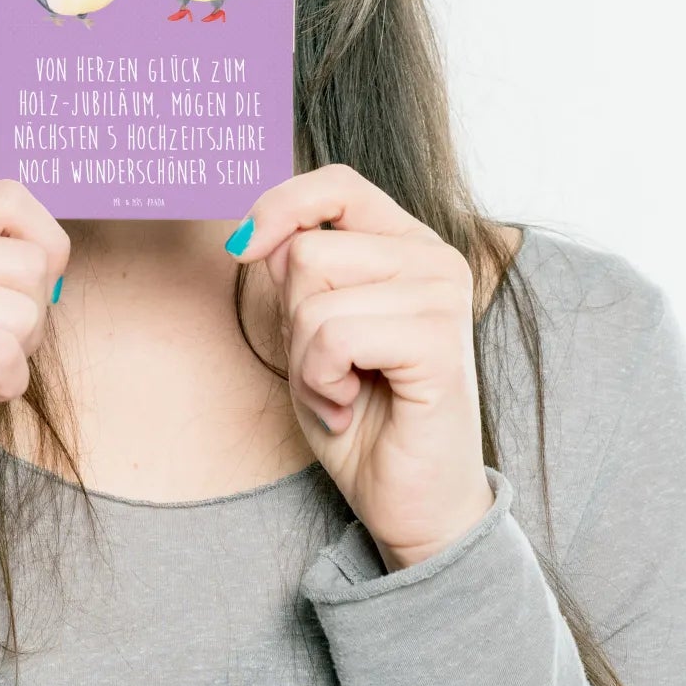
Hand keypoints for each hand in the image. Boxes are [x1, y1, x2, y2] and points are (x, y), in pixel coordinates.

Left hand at [231, 165, 492, 569]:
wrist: (407, 501)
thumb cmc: (359, 413)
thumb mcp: (308, 329)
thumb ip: (295, 272)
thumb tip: (257, 235)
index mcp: (406, 244)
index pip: (337, 185)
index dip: (280, 206)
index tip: (242, 248)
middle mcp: (434, 259)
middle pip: (306, 250)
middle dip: (292, 319)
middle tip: (328, 369)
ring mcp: (443, 298)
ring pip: (313, 294)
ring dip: (305, 358)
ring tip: (342, 390)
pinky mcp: (441, 343)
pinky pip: (334, 336)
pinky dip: (321, 380)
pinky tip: (351, 406)